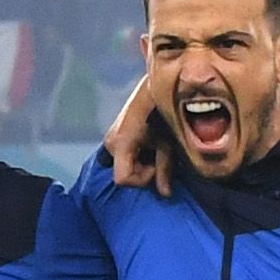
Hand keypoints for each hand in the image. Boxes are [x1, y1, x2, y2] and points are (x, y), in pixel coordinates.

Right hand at [101, 73, 170, 193]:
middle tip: (161, 155)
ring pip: (125, 164)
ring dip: (143, 161)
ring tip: (158, 146)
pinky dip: (139, 154)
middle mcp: (111, 142)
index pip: (123, 179)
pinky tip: (152, 142)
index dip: (142, 179)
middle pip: (125, 172)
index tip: (157, 167)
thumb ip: (164, 169)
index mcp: (121, 144)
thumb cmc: (163, 112)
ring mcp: (112, 138)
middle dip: (145, 170)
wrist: (156, 85)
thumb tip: (166, 194)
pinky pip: (125, 154)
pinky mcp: (116, 134)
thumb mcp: (167, 143)